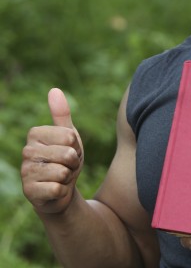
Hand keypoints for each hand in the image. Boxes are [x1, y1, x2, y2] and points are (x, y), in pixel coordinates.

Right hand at [21, 88, 83, 214]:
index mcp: (35, 134)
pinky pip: (57, 188)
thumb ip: (62, 114)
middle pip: (67, 154)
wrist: (61, 189)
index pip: (69, 136)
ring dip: (68, 176)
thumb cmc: (65, 160)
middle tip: (66, 166)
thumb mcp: (69, 136)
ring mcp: (25, 172)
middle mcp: (26, 151)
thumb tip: (54, 90)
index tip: (69, 150)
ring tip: (61, 177)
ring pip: (62, 172)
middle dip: (73, 163)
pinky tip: (55, 189)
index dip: (75, 146)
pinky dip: (62, 190)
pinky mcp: (29, 191)